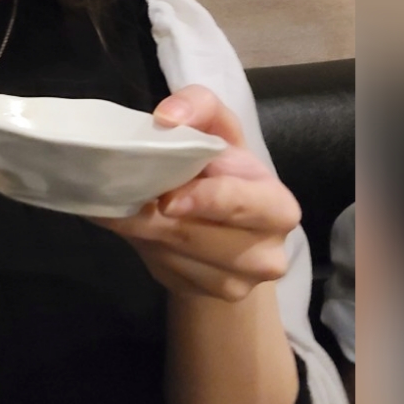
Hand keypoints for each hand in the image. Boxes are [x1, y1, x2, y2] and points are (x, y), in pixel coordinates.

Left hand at [95, 85, 301, 301]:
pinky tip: (141, 231)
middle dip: (157, 217)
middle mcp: (269, 252)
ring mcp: (242, 282)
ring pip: (178, 257)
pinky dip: (147, 249)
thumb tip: (168, 117)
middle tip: (126, 197)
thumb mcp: (215, 128)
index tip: (166, 199)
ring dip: (145, 233)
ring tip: (128, 208)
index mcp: (277, 206)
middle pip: (199, 236)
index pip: (240, 203)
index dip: (202, 200)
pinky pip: (170, 273)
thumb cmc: (218, 168)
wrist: (219, 223)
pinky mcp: (213, 296)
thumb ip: (198, 106)